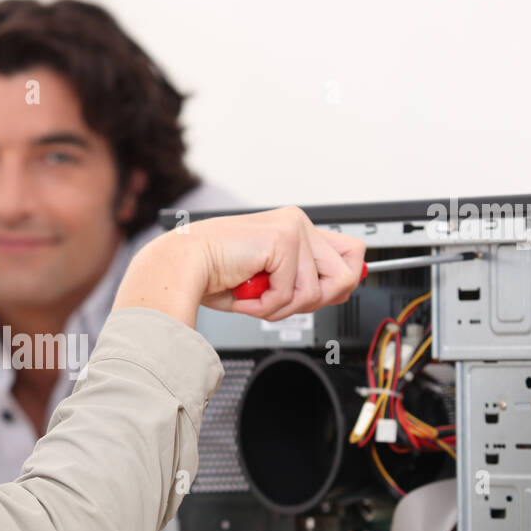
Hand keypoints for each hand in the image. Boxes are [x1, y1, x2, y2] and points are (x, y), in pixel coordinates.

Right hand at [113, 206, 365, 327]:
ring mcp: (293, 228)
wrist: (181, 266)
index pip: (349, 252)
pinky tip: (245, 295)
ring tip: (255, 297)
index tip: (326, 296)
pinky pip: (291, 294)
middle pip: (348, 272)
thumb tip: (341, 290)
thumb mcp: (268, 282)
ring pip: (317, 292)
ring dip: (282, 307)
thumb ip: (302, 282)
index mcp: (294, 228)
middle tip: (279, 300)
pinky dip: (265, 306)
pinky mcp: (283, 240)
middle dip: (316, 301)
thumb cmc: (212, 274)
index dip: (344, 281)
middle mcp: (297, 222)